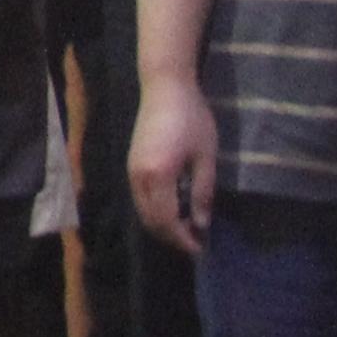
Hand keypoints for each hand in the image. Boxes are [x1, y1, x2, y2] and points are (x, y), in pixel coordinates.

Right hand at [127, 77, 214, 256]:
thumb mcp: (205, 156)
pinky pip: (140, 199)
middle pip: (150, 220)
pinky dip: (155, 211)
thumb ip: (202, 192)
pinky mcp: (131, 165)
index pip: (166, 220)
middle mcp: (138, 178)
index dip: (182, 239)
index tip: (201, 248)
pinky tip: (174, 208)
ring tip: (187, 228)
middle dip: (172, 236)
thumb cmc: (191, 119)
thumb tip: (201, 223)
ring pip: (143, 211)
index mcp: (158, 177)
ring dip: (163, 225)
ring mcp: (131, 172)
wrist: (165, 88)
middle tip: (196, 242)